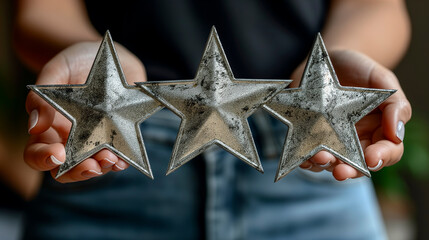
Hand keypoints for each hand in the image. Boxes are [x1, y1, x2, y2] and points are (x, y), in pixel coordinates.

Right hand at [25, 41, 146, 182]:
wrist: (110, 54)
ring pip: (94, 166)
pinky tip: (124, 160)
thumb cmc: (77, 61)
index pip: (37, 153)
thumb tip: (33, 127)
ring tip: (111, 159)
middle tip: (92, 165)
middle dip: (78, 172)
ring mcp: (96, 140)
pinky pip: (118, 156)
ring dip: (102, 168)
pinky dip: (120, 162)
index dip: (43, 159)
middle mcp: (71, 139)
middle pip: (67, 170)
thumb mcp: (57, 69)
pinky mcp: (118, 136)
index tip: (57, 154)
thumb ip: (42, 96)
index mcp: (50, 127)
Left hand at [291, 49, 411, 180]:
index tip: (371, 158)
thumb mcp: (382, 79)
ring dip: (325, 165)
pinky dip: (306, 160)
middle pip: (357, 166)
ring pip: (331, 163)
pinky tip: (303, 157)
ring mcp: (332, 141)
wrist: (330, 58)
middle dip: (349, 171)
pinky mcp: (311, 137)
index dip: (382, 157)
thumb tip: (397, 135)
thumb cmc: (361, 69)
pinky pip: (308, 155)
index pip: (388, 151)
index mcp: (379, 130)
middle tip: (341, 172)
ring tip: (319, 158)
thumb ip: (395, 105)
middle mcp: (356, 141)